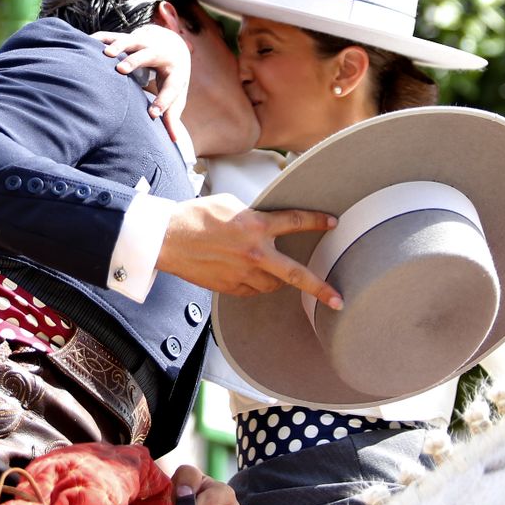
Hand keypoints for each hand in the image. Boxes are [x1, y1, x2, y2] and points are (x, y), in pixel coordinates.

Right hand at [93, 24, 191, 130]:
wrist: (172, 45)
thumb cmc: (172, 77)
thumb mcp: (177, 94)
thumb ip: (172, 115)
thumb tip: (175, 140)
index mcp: (175, 71)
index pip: (170, 87)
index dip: (162, 101)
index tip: (152, 114)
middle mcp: (160, 53)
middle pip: (148, 54)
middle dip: (135, 61)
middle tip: (121, 69)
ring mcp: (144, 42)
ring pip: (131, 41)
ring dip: (118, 46)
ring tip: (105, 54)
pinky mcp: (129, 37)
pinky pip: (114, 36)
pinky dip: (101, 39)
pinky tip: (88, 43)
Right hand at [158, 193, 342, 308]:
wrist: (167, 239)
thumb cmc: (194, 217)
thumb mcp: (230, 204)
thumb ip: (253, 215)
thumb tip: (265, 222)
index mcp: (256, 226)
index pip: (296, 222)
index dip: (317, 221)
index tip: (333, 223)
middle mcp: (254, 253)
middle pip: (297, 275)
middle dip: (320, 288)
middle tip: (337, 299)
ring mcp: (243, 274)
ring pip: (272, 283)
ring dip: (275, 277)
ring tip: (264, 267)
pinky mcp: (231, 288)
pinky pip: (252, 289)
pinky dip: (254, 283)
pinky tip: (243, 272)